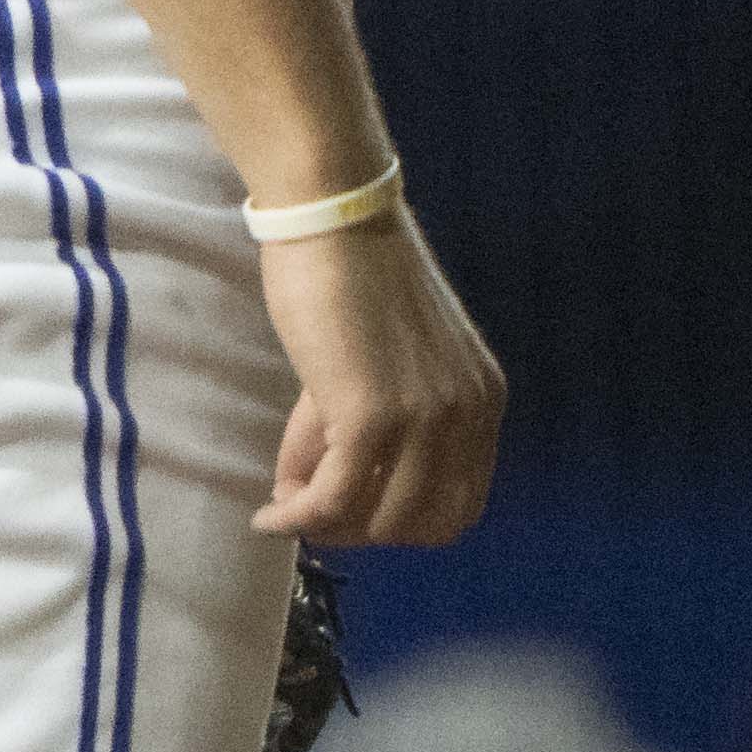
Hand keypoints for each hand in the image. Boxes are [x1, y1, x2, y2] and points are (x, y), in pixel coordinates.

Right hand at [253, 203, 501, 545]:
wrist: (334, 218)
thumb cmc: (347, 273)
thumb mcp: (374, 360)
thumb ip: (355, 427)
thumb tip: (305, 494)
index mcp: (481, 398)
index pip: (461, 504)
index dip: (402, 523)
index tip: (350, 512)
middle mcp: (467, 414)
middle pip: (427, 524)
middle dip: (366, 534)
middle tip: (313, 515)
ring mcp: (424, 418)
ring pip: (381, 520)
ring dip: (329, 528)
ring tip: (285, 510)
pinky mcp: (370, 414)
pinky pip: (334, 498)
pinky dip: (298, 517)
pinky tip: (270, 514)